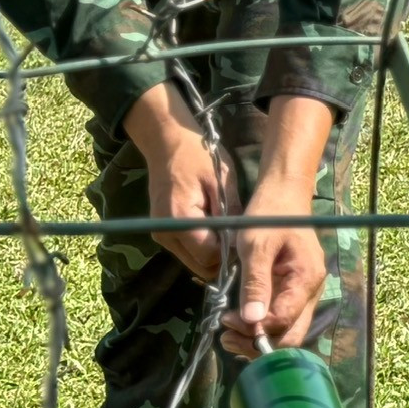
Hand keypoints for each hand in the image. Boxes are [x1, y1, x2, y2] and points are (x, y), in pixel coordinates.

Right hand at [124, 82, 230, 282]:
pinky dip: (202, 245)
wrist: (167, 142)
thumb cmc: (198, 156)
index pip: (209, 255)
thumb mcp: (222, 180)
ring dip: (212, 252)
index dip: (230, 252)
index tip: (246, 240)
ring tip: (229, 231)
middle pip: (200, 265)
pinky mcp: (163, 233)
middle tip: (240, 238)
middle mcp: (165, 234)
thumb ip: (231, 213)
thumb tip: (242, 241)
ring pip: (193, 260)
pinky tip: (216, 228)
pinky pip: (187, 250)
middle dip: (222, 257)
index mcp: (180, 220)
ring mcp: (161, 236)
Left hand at [221, 95, 337, 357]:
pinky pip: (280, 320)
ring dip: (257, 339)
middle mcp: (310, 291)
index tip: (227, 320)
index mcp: (306, 279)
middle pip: (290, 336)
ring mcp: (303, 293)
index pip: (284, 322)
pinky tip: (238, 322)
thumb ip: (255, 283)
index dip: (255, 330)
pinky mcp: (292, 291)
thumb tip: (252, 321)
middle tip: (226, 335)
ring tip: (227, 332)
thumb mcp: (256, 246)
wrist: (282, 194)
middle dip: (257, 343)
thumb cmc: (269, 215)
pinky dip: (259, 327)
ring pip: (285, 332)